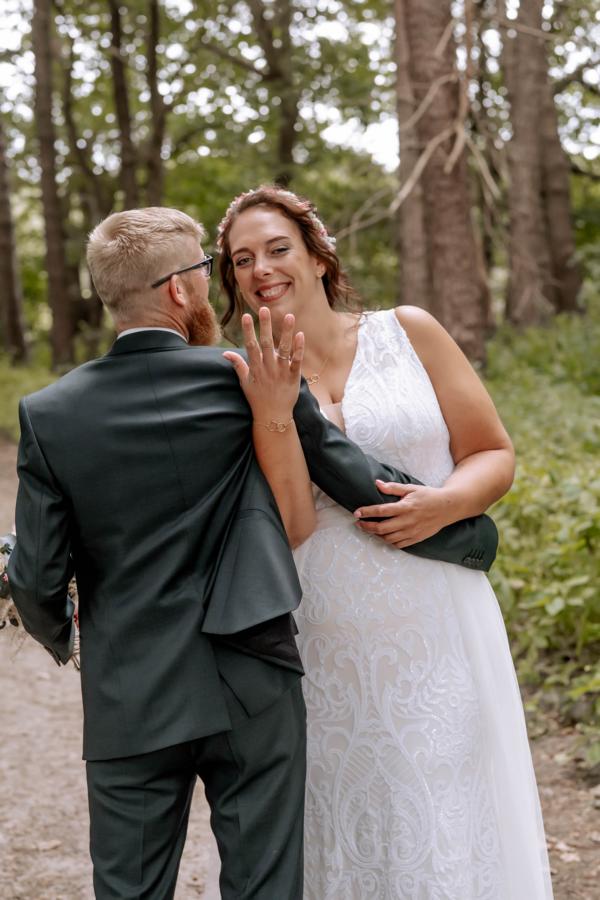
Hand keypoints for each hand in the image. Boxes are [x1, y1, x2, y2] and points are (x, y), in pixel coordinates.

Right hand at [223, 307, 303, 422]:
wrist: (273, 417)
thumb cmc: (257, 399)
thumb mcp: (245, 382)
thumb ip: (237, 365)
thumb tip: (225, 353)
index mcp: (255, 368)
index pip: (250, 346)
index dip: (248, 331)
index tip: (246, 316)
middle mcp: (268, 368)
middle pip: (267, 344)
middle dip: (265, 326)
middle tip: (264, 309)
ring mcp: (281, 372)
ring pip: (284, 349)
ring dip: (286, 332)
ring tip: (288, 315)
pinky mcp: (293, 377)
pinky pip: (296, 361)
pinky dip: (299, 349)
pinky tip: (300, 335)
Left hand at [353, 480, 453, 547]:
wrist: (447, 507)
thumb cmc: (428, 495)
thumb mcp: (411, 488)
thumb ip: (393, 488)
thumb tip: (377, 483)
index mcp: (406, 507)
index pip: (381, 511)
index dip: (367, 512)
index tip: (356, 513)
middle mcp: (408, 521)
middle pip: (382, 528)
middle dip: (366, 527)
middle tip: (358, 523)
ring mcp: (412, 531)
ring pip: (388, 538)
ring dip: (376, 535)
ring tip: (369, 529)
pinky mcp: (416, 538)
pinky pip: (398, 544)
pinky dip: (388, 541)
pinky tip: (383, 536)